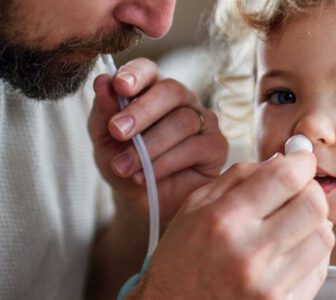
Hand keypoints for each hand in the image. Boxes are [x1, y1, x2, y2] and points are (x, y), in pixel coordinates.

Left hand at [88, 57, 227, 225]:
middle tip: (118, 132)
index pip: (149, 70)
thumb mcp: (104, 141)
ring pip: (183, 121)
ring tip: (126, 168)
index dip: (136, 74)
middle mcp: (182, 101)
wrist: (141, 202)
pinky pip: (195, 147)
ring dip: (150, 146)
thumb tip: (102, 81)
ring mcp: (203, 121)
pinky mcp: (217, 146)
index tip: (119, 86)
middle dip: (142, 111)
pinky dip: (166, 162)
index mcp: (153, 91)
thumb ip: (103, 111)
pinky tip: (147, 176)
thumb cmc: (125, 165)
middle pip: (171, 90)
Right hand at [130, 151, 333, 298]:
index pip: (286, 178)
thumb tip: (284, 159)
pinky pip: (319, 268)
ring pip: (324, 236)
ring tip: (291, 224)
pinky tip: (288, 250)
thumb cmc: (183, 255)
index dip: (302, 162)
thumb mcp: (197, 205)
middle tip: (297, 192)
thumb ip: (240, 176)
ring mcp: (269, 286)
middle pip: (314, 205)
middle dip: (311, 190)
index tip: (301, 161)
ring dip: (313, 223)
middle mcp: (249, 254)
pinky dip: (310, 252)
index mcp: (224, 220)